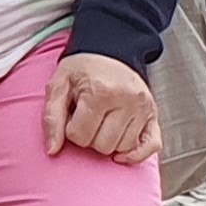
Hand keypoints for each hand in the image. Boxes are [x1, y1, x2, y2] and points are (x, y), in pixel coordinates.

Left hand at [44, 50, 160, 163]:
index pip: (80, 136)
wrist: (109, 51)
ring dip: (109, 142)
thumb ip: (51, 117)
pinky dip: (136, 154)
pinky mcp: (153, 115)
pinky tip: (122, 151)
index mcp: (101, 92)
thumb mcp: (59, 85)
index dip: (70, 130)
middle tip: (88, 119)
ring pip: (123, 148)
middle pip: (103, 145)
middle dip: (90, 137)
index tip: (72, 116)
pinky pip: (151, 146)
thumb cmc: (83, 69)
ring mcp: (143, 108)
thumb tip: (52, 150)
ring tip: (103, 123)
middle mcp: (127, 100)